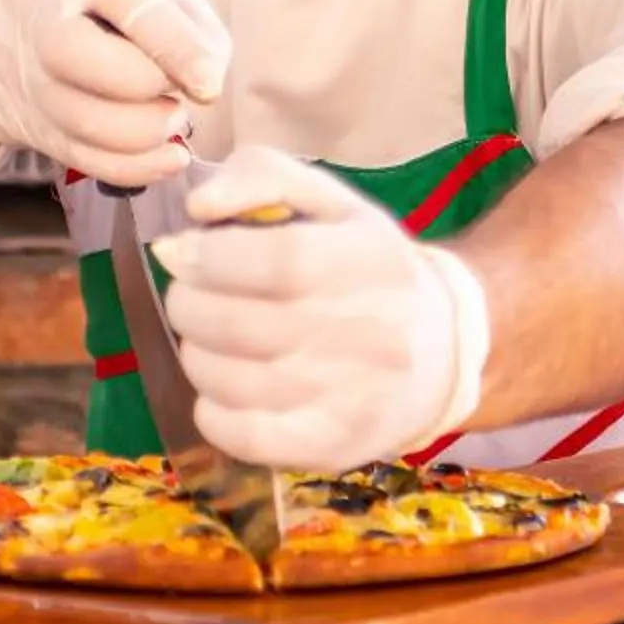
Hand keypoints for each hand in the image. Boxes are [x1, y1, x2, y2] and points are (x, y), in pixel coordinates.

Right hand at [0, 0, 230, 188]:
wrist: (0, 37)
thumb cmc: (92, 2)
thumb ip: (189, 20)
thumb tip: (209, 82)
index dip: (174, 45)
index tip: (209, 86)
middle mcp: (42, 16)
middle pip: (92, 62)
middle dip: (151, 86)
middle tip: (179, 90)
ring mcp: (31, 78)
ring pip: (91, 122)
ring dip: (150, 131)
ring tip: (171, 116)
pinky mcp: (36, 127)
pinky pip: (88, 160)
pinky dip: (139, 167)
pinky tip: (170, 156)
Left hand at [152, 145, 491, 472]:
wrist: (441, 351)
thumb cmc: (366, 264)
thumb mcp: (328, 200)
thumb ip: (260, 175)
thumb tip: (198, 207)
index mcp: (373, 261)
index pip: (280, 261)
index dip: (213, 257)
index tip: (182, 253)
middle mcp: (371, 335)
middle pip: (245, 326)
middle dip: (189, 305)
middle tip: (188, 295)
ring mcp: (354, 399)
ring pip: (234, 383)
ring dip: (196, 353)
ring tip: (206, 337)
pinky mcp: (334, 448)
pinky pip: (246, 438)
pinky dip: (211, 411)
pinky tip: (222, 386)